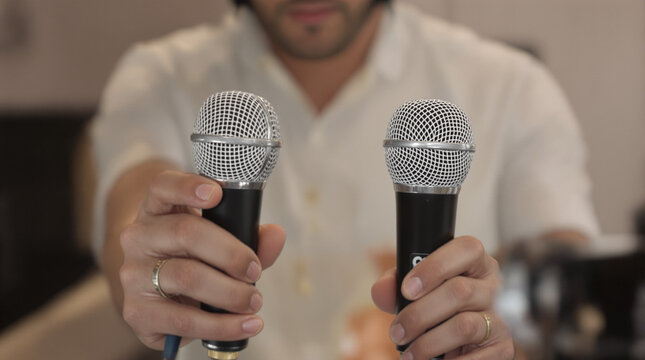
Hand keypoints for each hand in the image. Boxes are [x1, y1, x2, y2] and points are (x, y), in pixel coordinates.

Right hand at [118, 170, 285, 348]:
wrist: (156, 295)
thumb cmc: (192, 259)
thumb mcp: (218, 240)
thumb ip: (249, 236)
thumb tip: (276, 235)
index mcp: (157, 209)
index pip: (163, 186)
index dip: (187, 186)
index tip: (217, 194)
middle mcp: (138, 237)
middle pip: (185, 232)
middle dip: (230, 253)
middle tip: (255, 270)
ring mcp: (133, 275)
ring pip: (186, 277)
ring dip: (230, 292)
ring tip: (254, 300)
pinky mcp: (137, 312)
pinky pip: (184, 320)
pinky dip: (221, 325)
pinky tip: (245, 324)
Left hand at [371, 236, 513, 358]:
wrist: (459, 343)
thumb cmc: (437, 308)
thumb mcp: (415, 290)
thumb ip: (395, 286)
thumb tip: (381, 291)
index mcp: (475, 263)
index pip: (467, 250)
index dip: (435, 267)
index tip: (407, 289)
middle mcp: (493, 286)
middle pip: (459, 291)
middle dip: (419, 314)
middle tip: (397, 332)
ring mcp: (501, 317)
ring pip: (464, 325)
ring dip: (428, 343)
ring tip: (409, 353)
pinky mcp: (503, 347)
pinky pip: (476, 357)